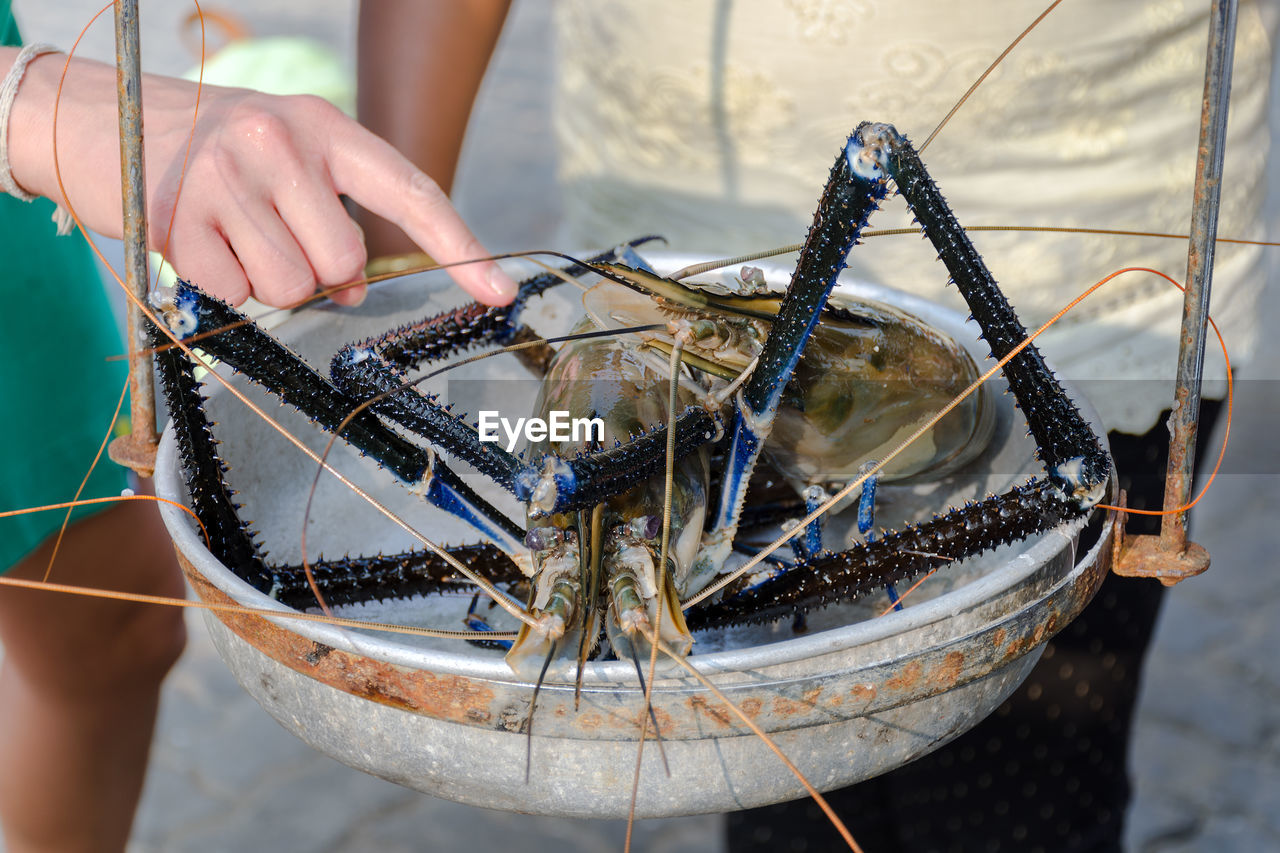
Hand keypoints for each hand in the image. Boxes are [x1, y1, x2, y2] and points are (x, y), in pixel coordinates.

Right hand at [5, 50, 515, 306]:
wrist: (99, 119)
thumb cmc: (209, 151)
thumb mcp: (283, 163)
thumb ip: (331, 217)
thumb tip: (355, 291)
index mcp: (323, 128)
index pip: (411, 193)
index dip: (460, 248)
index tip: (500, 293)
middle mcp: (282, 143)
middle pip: (344, 264)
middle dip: (317, 273)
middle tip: (272, 238)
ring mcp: (232, 177)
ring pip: (293, 287)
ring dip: (266, 280)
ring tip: (231, 234)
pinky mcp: (185, 218)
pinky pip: (237, 294)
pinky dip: (222, 284)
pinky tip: (198, 241)